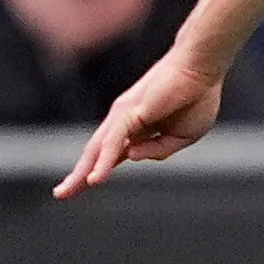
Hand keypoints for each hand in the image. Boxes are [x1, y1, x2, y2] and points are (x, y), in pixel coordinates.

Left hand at [56, 53, 223, 196]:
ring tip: (65, 192)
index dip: (100, 169)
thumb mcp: (182, 137)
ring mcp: (124, 115)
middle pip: (96, 152)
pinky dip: (103, 162)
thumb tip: (132, 156)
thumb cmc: (197, 97)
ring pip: (97, 149)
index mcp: (139, 128)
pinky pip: (113, 143)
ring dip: (81, 172)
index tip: (88, 185)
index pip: (113, 153)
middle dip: (79, 174)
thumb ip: (158, 151)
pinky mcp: (128, 112)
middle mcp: (124, 121)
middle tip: (60, 194)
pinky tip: (95, 179)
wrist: (202, 68)